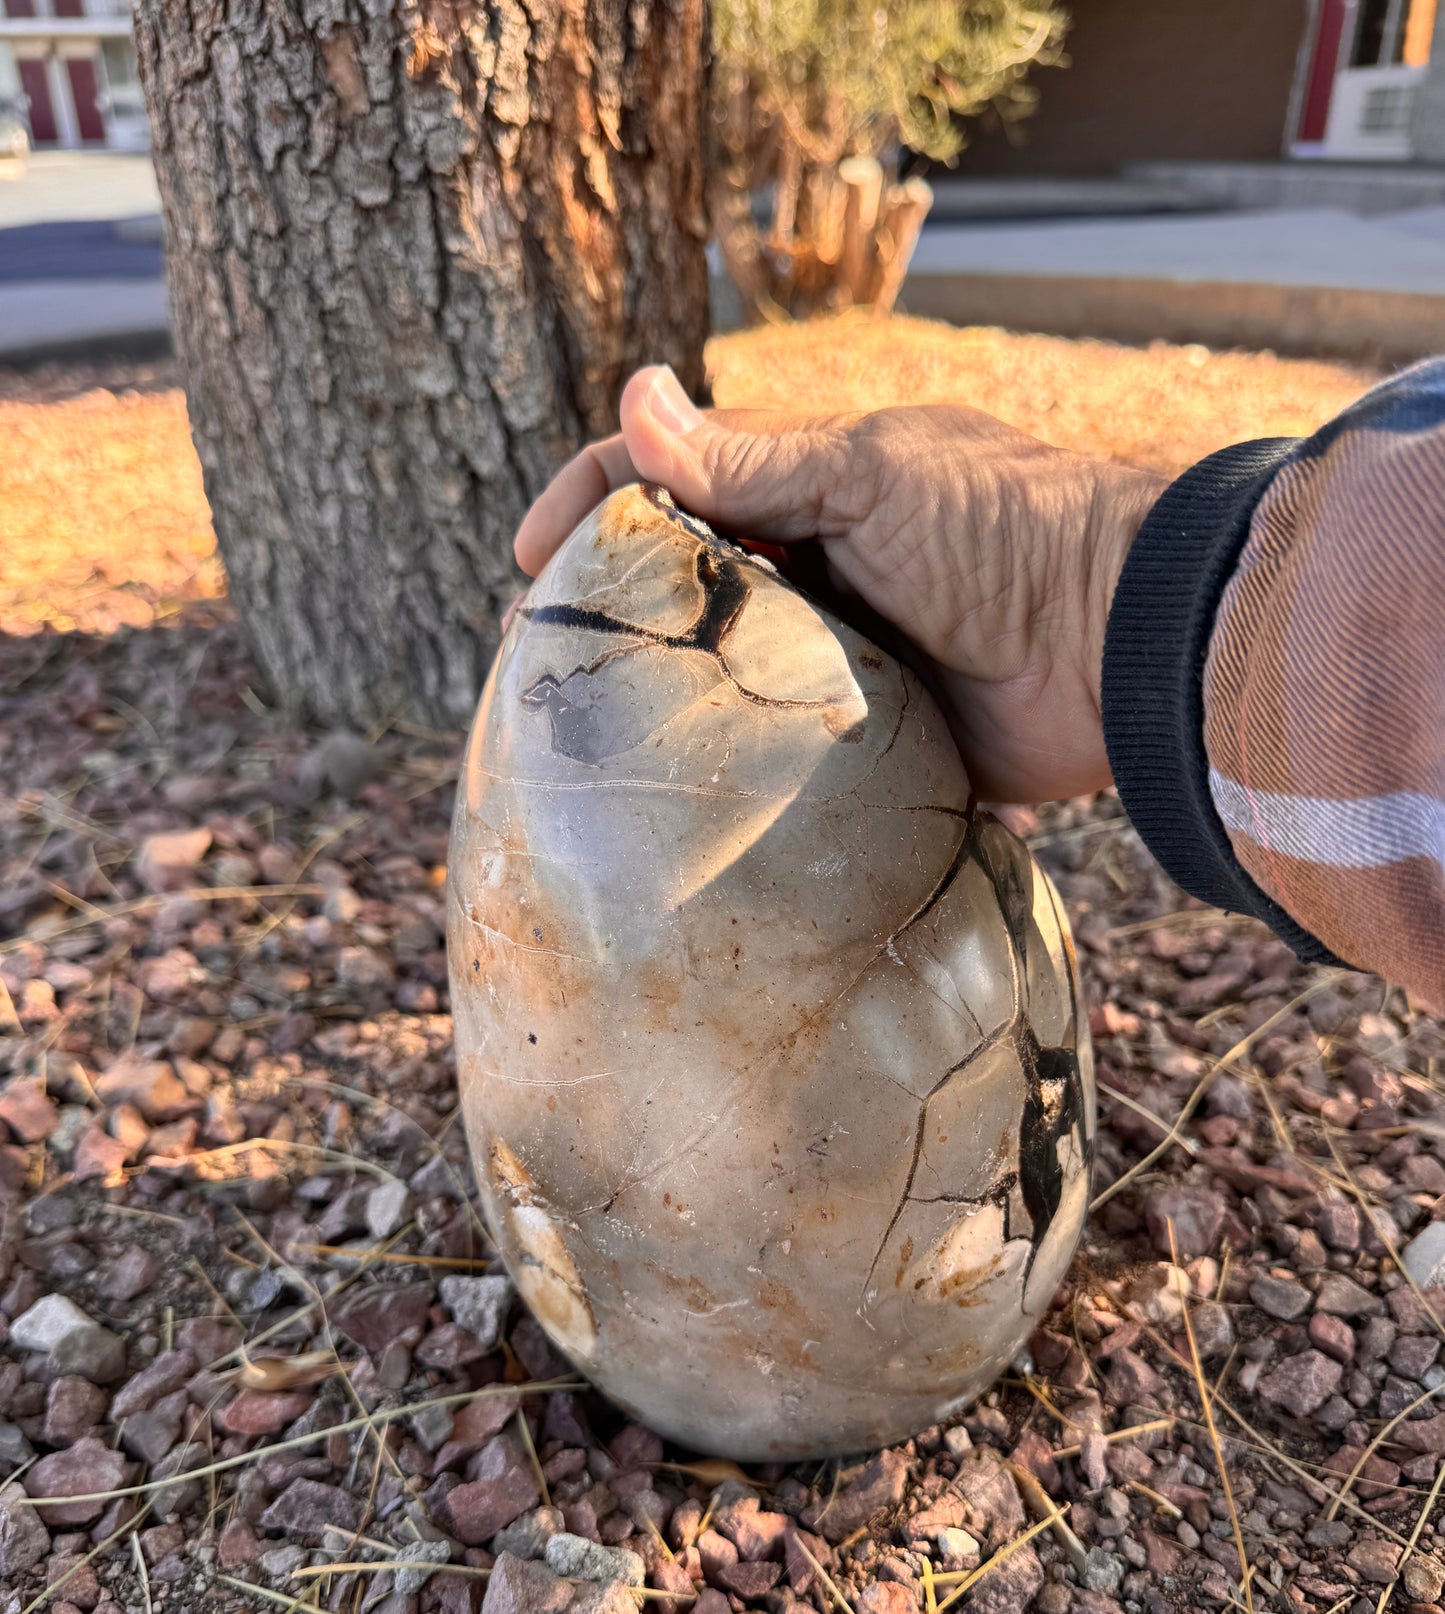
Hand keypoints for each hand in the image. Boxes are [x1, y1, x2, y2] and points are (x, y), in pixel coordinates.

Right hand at [514, 366, 1165, 801]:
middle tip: (541, 670)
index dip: (590, 506)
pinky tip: (682, 808)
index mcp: (807, 494)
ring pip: (726, 685)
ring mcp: (841, 664)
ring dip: (666, 708)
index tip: (529, 561)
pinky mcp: (875, 747)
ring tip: (591, 752)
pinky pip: (788, 765)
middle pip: (685, 590)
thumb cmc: (1002, 530)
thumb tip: (631, 395)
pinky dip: (742, 779)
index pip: (671, 483)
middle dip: (612, 619)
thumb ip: (750, 460)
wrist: (1121, 645)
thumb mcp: (870, 475)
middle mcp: (815, 576)